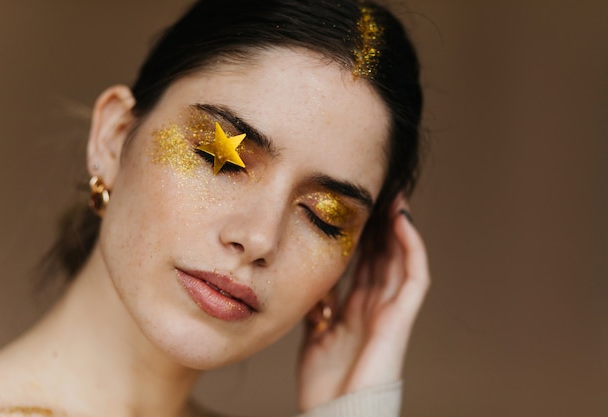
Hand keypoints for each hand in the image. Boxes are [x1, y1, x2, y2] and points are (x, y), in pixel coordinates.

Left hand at [297, 205, 429, 410]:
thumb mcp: (314, 335)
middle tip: (376, 192)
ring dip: (398, 228)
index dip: (363, 237)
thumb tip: (312, 280)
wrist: (336, 414)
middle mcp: (375, 306)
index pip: (363, 264)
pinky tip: (402, 222)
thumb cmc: (324, 384)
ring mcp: (391, 311)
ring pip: (400, 259)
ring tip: (394, 197)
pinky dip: (412, 248)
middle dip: (381, 225)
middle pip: (383, 256)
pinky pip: (414, 277)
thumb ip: (317, 307)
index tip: (355, 209)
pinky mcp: (401, 318)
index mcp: (355, 310)